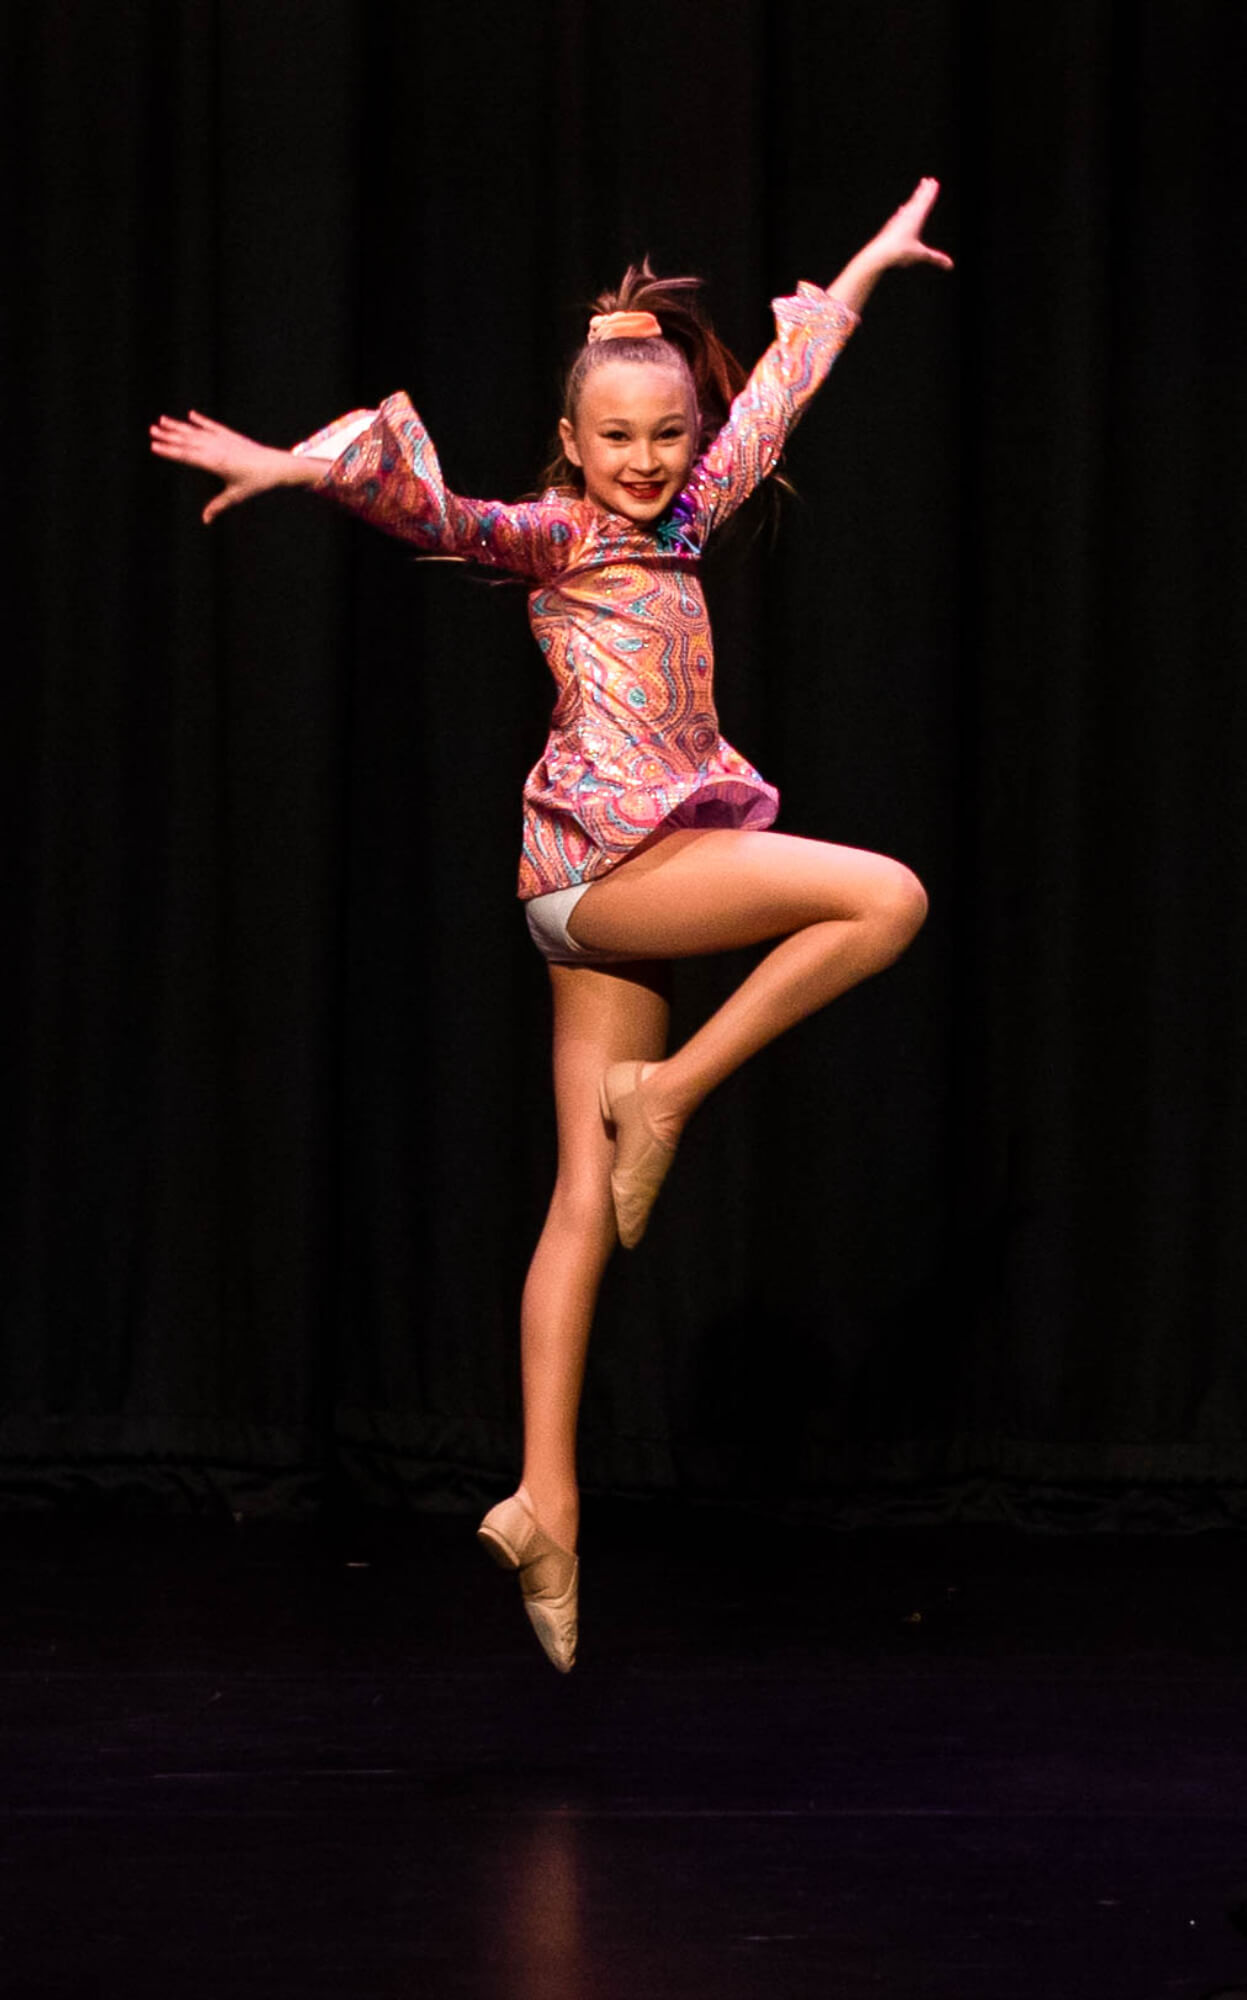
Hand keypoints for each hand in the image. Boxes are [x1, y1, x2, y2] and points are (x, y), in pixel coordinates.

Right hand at [148, 410, 287, 523]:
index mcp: (215, 462)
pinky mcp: (231, 435)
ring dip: (179, 426)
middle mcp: (217, 448)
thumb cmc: (256, 482)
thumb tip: (205, 520)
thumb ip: (218, 506)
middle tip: (152, 430)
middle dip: (169, 436)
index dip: (170, 451)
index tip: (154, 446)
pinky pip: (213, 426)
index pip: (187, 456)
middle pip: (188, 441)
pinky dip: (201, 420)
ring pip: (197, 431)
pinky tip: (190, 415)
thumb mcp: (236, 495)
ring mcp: (224, 439)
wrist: (276, 466)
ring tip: (162, 420)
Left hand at [867, 177, 953, 273]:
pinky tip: (902, 210)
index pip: (926, 202)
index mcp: (916, 219)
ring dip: (915, 198)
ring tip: (918, 190)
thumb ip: (935, 258)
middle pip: (917, 200)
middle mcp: (907, 216)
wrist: (878, 254)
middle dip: (923, 190)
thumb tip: (950, 266)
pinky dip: (904, 210)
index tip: (934, 182)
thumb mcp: (920, 255)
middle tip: (927, 180)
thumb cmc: (899, 253)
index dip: (931, 192)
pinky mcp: (891, 226)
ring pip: (909, 206)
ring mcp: (898, 220)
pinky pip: (900, 215)